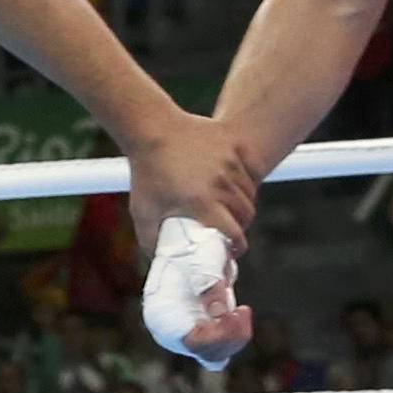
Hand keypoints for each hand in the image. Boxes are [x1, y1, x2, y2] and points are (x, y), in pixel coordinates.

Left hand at [126, 113, 256, 255]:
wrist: (151, 129)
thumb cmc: (145, 174)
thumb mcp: (143, 213)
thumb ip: (152, 242)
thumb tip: (162, 263)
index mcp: (202, 202)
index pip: (234, 233)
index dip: (236, 246)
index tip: (232, 251)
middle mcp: (220, 183)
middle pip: (245, 214)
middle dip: (240, 226)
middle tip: (230, 230)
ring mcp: (229, 163)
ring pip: (249, 193)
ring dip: (243, 204)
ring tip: (231, 209)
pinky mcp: (232, 147)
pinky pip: (248, 170)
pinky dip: (244, 181)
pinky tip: (233, 186)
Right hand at [143, 215, 254, 370]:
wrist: (188, 240)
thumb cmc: (192, 248)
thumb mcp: (203, 261)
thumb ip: (210, 287)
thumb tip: (219, 313)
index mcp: (162, 314)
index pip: (194, 342)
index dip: (221, 334)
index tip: (239, 313)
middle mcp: (170, 332)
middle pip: (207, 352)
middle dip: (231, 334)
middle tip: (243, 311)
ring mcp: (184, 336)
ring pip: (216, 354)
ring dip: (234, 336)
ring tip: (242, 311)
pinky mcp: (199, 335)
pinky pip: (219, 350)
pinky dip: (233, 338)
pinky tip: (239, 316)